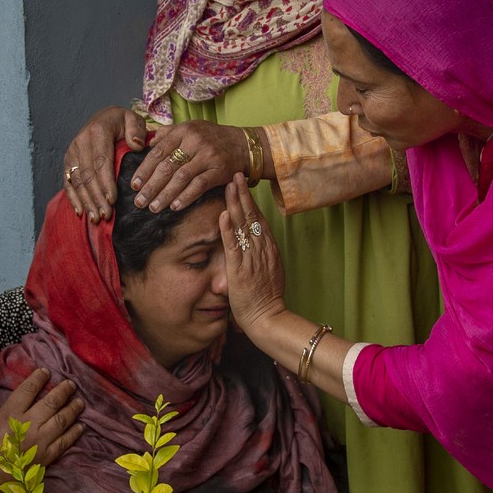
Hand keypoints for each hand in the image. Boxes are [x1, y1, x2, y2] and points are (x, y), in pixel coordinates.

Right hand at [0, 368, 83, 492]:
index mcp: (9, 414)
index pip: (28, 390)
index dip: (38, 378)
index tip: (45, 372)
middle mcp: (28, 425)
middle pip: (52, 402)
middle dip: (64, 391)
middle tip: (71, 384)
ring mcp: (39, 442)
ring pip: (62, 420)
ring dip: (72, 409)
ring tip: (79, 402)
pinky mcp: (45, 458)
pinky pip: (64, 443)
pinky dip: (73, 433)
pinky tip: (80, 427)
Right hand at [63, 106, 147, 221]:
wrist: (103, 117)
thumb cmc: (122, 123)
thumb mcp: (133, 119)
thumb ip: (136, 129)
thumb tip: (136, 144)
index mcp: (97, 131)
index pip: (101, 161)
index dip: (106, 182)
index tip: (113, 200)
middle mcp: (81, 141)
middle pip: (88, 175)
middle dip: (97, 197)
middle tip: (106, 216)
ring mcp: (72, 152)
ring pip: (77, 181)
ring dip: (86, 201)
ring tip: (96, 219)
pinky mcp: (68, 161)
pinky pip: (68, 182)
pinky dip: (73, 198)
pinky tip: (80, 212)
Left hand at [130, 121, 251, 213]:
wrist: (244, 145)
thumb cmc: (213, 138)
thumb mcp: (191, 128)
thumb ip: (169, 134)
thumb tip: (148, 144)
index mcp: (184, 131)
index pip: (158, 152)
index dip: (144, 170)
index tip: (134, 185)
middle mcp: (195, 141)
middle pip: (167, 167)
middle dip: (150, 186)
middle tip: (139, 202)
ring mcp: (208, 156)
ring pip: (181, 178)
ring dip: (165, 195)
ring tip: (153, 207)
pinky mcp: (220, 170)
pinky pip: (199, 185)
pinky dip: (186, 197)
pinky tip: (174, 206)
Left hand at [219, 175, 285, 337]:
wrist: (268, 318)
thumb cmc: (266, 298)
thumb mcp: (268, 271)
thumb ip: (260, 256)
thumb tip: (253, 245)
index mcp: (269, 249)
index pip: (258, 219)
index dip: (250, 201)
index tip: (243, 185)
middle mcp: (262, 249)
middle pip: (252, 216)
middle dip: (242, 194)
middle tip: (235, 174)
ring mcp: (252, 258)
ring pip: (243, 226)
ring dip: (235, 204)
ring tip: (228, 185)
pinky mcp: (240, 269)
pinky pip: (234, 246)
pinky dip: (228, 229)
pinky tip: (223, 214)